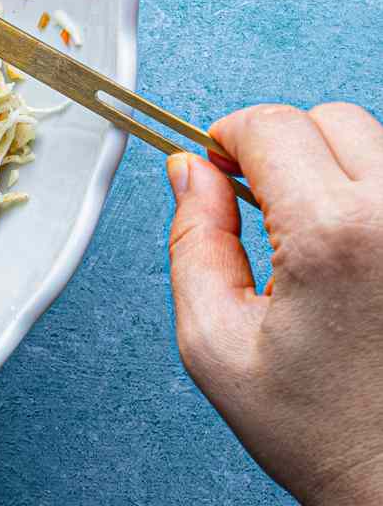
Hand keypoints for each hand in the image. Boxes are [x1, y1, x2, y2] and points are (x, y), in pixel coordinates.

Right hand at [167, 103, 382, 505]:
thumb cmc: (325, 436)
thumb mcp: (216, 346)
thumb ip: (191, 242)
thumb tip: (192, 172)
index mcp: (334, 235)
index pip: (270, 125)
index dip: (227, 139)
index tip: (217, 167)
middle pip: (330, 120)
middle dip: (285, 148)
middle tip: (265, 204)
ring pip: (374, 145)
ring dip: (335, 168)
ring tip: (317, 236)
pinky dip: (373, 199)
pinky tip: (359, 251)